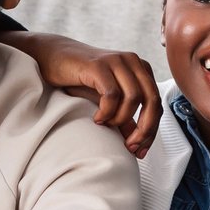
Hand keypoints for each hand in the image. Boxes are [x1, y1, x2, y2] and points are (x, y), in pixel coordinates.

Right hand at [9, 33, 162, 158]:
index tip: (139, 152)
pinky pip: (112, 94)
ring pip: (134, 97)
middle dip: (144, 129)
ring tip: (106, 125)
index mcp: (140, 69)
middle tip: (128, 146)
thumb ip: (124, 116)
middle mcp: (133, 61)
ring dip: (121, 119)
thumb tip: (138, 144)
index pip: (156, 103)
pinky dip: (107, 111)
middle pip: (152, 100)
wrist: (53, 57)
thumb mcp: (107, 100)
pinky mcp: (98, 65)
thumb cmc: (81, 80)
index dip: (151, 130)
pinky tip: (97, 118)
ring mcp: (116, 61)